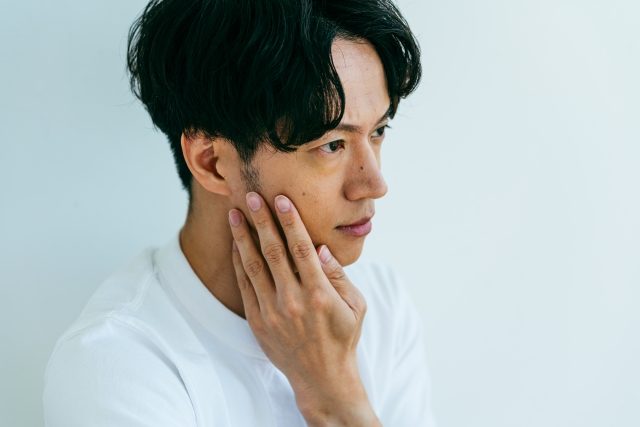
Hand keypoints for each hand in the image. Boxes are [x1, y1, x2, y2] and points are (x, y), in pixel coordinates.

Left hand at [228, 192, 380, 426]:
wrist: (322, 378)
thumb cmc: (343, 338)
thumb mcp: (355, 306)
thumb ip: (338, 276)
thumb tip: (320, 249)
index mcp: (319, 294)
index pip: (301, 248)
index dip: (290, 221)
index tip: (281, 200)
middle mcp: (293, 300)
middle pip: (273, 251)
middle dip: (261, 220)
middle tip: (252, 196)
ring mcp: (272, 311)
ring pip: (253, 265)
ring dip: (243, 237)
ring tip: (234, 214)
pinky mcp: (258, 321)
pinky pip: (245, 286)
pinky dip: (239, 263)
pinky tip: (236, 244)